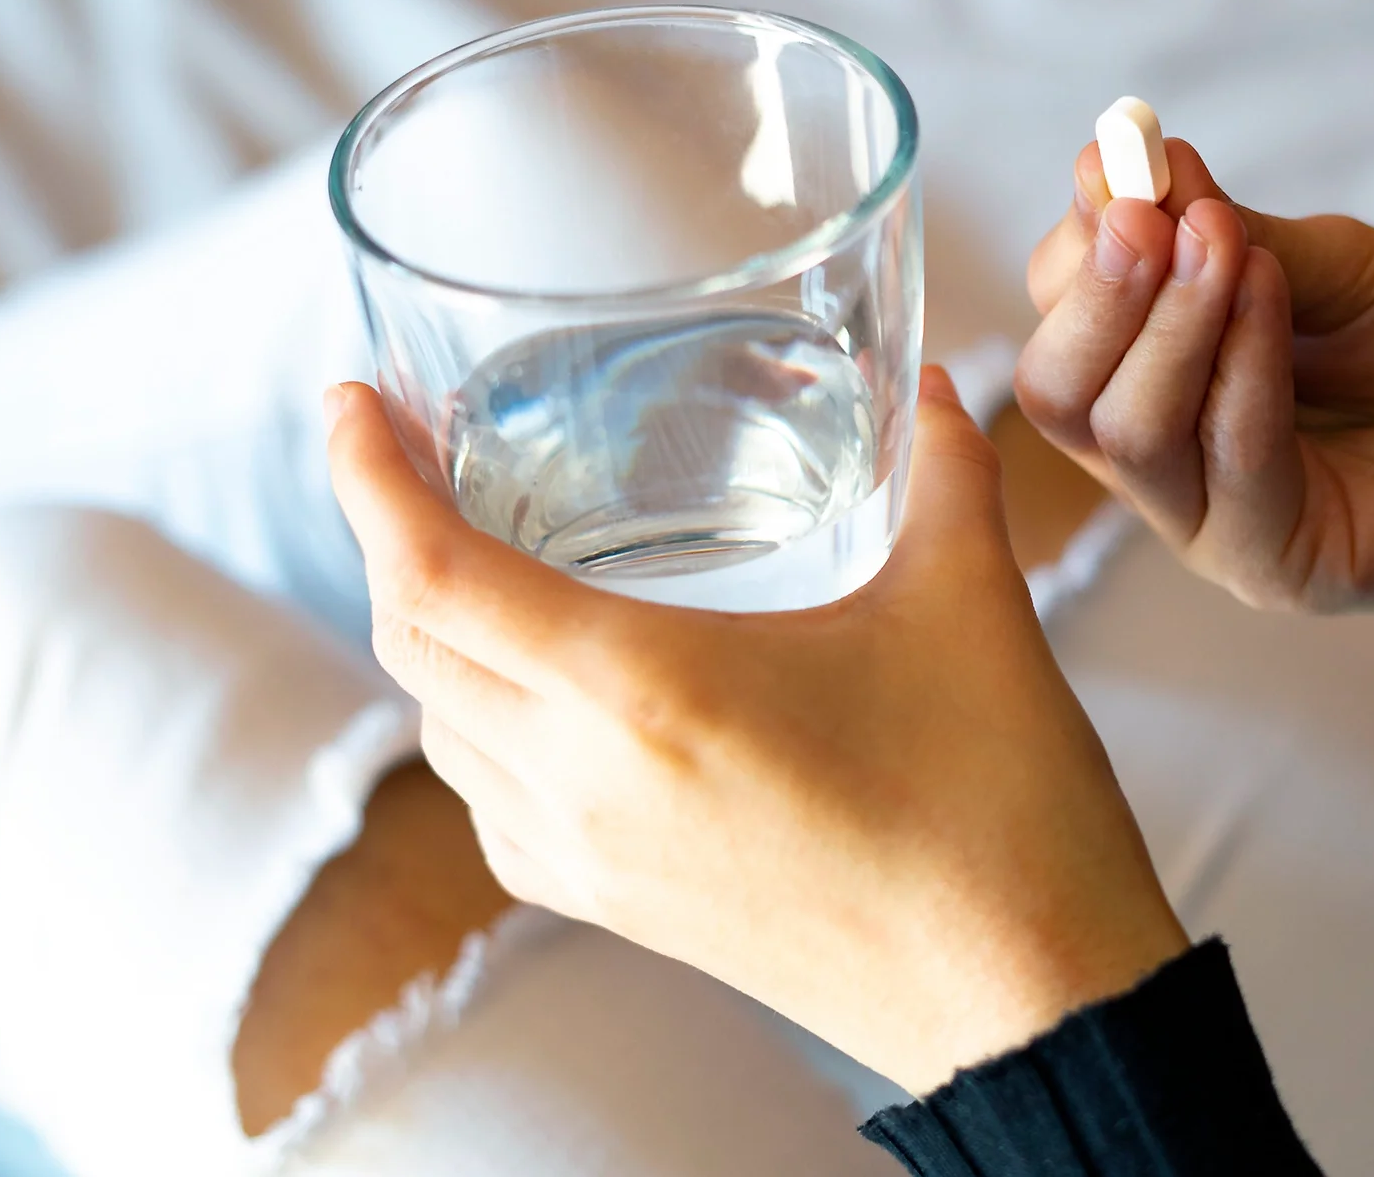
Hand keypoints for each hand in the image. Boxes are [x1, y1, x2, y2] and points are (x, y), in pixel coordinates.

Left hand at [324, 371, 1189, 1094]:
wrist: (1023, 992)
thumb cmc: (997, 806)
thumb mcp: (970, 601)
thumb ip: (943, 469)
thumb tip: (933, 382)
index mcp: (645, 691)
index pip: (431, 576)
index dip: (365, 479)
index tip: (350, 404)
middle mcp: (586, 780)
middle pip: (412, 646)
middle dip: (390, 539)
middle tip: (413, 456)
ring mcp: (591, 859)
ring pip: (441, 730)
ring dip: (433, 637)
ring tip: (477, 559)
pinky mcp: (619, 910)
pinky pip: (491, 808)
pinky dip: (480, 731)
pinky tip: (544, 699)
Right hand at [1017, 140, 1373, 615]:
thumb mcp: (1339, 262)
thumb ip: (1232, 231)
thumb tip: (1119, 158)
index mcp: (1165, 381)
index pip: (1062, 322)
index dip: (1079, 243)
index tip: (1121, 159)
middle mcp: (1174, 461)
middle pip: (1061, 395)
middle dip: (1096, 294)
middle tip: (1145, 212)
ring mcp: (1221, 526)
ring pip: (1128, 438)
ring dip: (1167, 324)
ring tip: (1220, 237)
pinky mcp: (1288, 571)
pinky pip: (1232, 474)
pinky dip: (1242, 372)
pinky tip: (1271, 289)